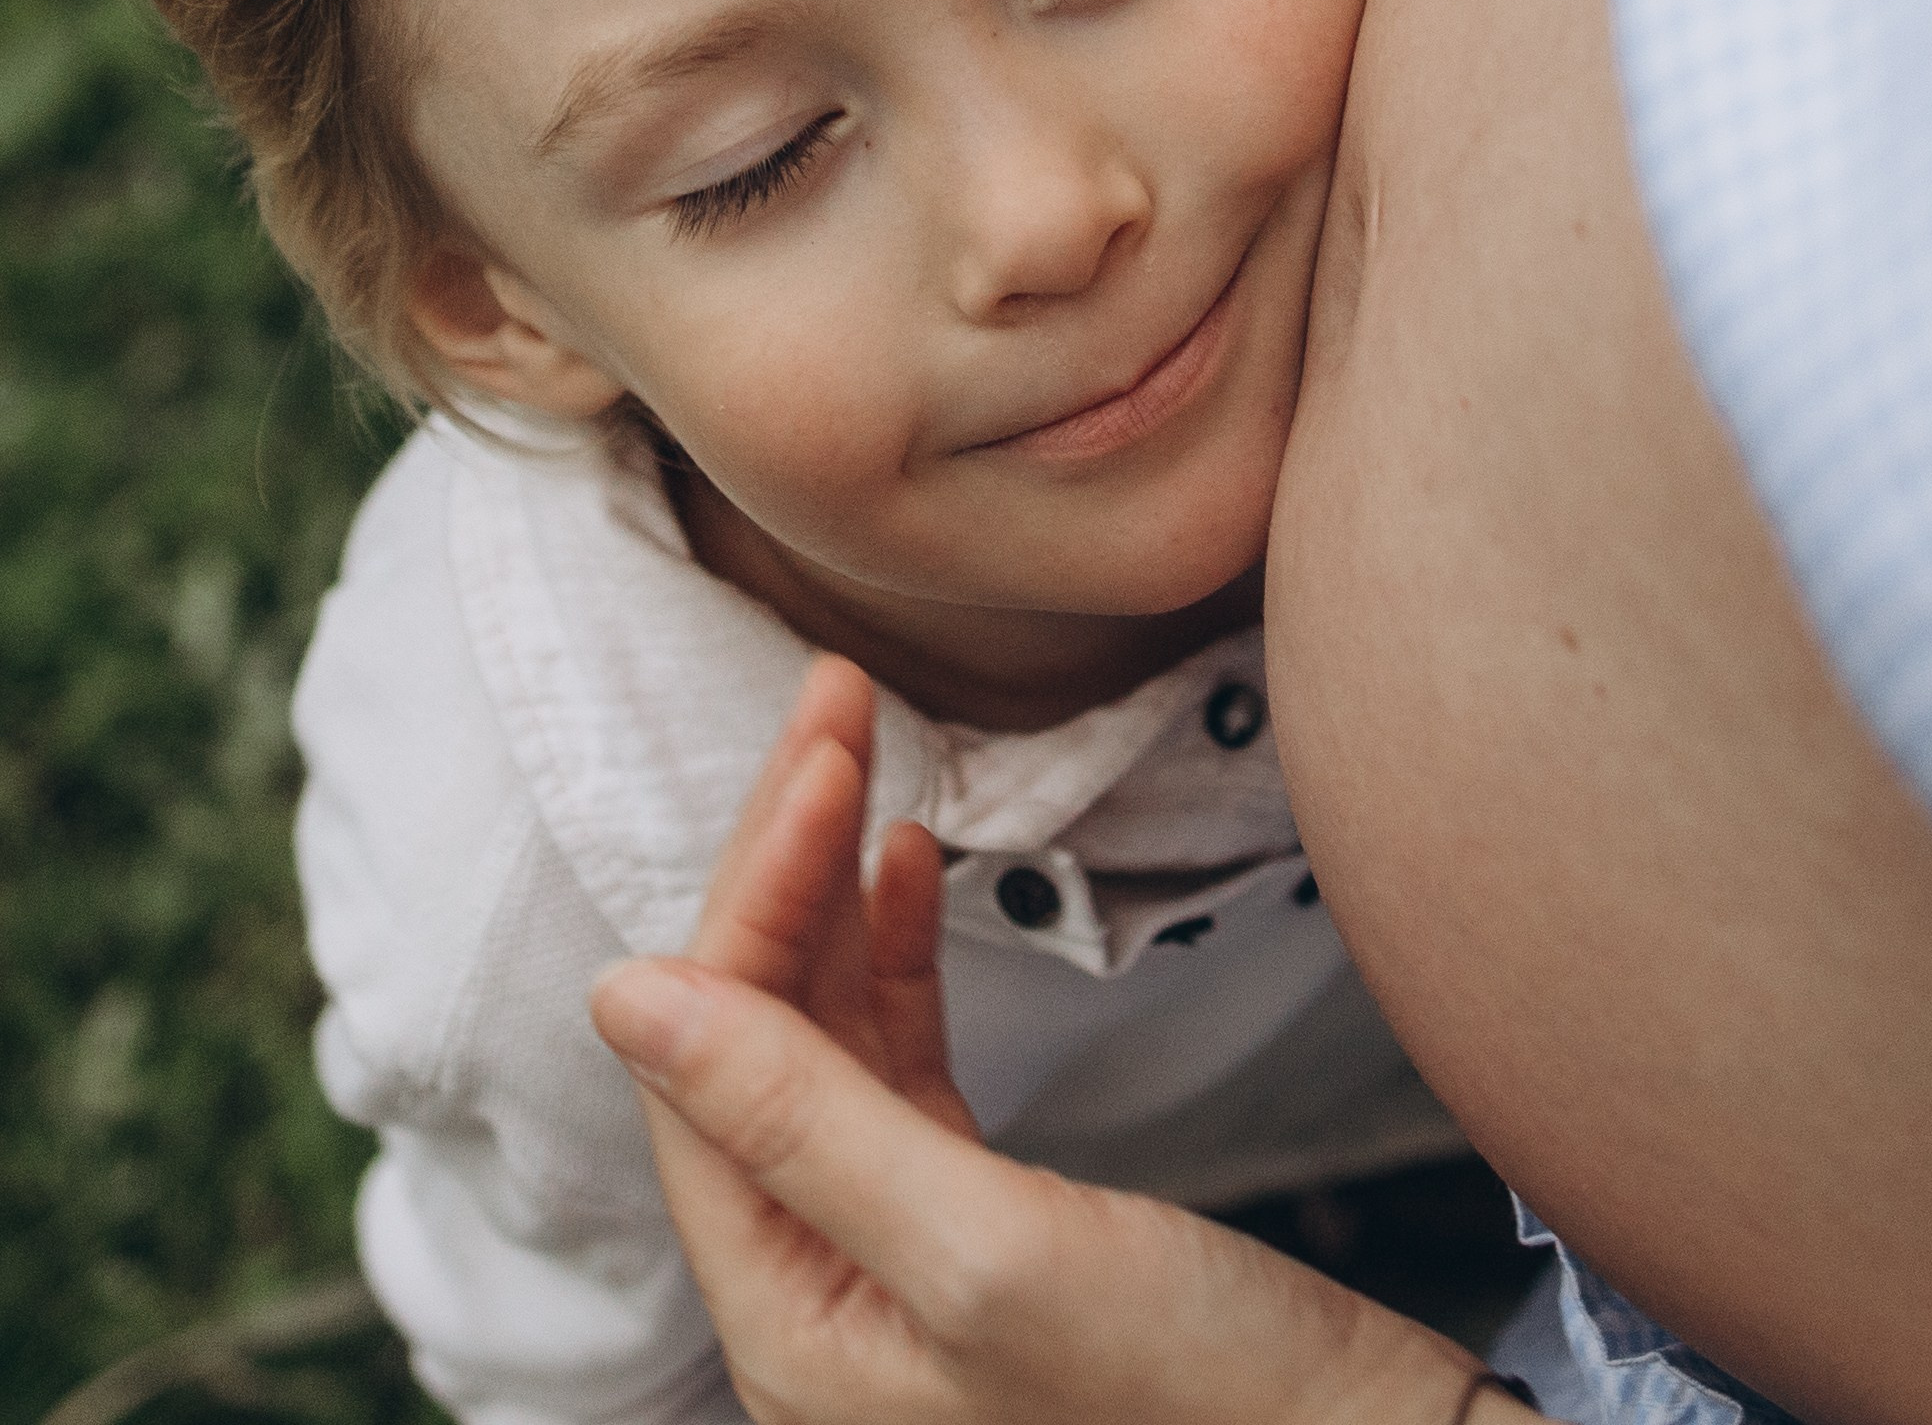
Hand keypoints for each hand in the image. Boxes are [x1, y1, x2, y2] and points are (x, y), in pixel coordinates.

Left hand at [592, 658, 1486, 1424]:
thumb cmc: (1196, 1400)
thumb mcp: (988, 1250)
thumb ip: (804, 1120)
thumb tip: (622, 997)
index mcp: (788, 1325)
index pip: (709, 1067)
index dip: (753, 897)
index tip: (819, 751)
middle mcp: (817, 1294)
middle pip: (753, 1035)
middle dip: (784, 856)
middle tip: (833, 691)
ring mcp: (892, 1257)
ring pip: (821, 1032)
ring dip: (830, 883)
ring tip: (858, 733)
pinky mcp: (979, 1224)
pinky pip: (893, 1066)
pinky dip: (893, 956)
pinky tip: (903, 859)